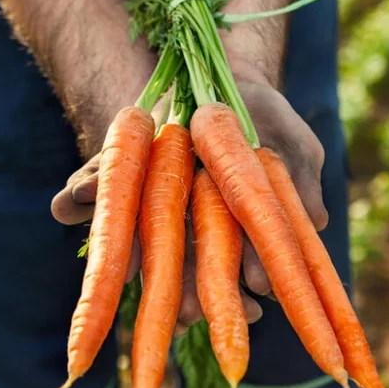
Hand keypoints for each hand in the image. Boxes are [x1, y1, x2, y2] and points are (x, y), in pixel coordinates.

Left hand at [50, 77, 327, 334]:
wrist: (214, 70)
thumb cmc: (261, 113)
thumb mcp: (294, 143)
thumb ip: (303, 180)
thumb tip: (320, 222)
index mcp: (229, 228)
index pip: (231, 275)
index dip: (237, 298)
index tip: (247, 310)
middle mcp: (183, 223)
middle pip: (178, 272)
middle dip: (180, 298)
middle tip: (182, 318)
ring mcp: (147, 198)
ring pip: (129, 239)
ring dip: (123, 258)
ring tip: (122, 274)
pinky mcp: (115, 169)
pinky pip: (91, 187)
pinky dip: (78, 196)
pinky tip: (69, 204)